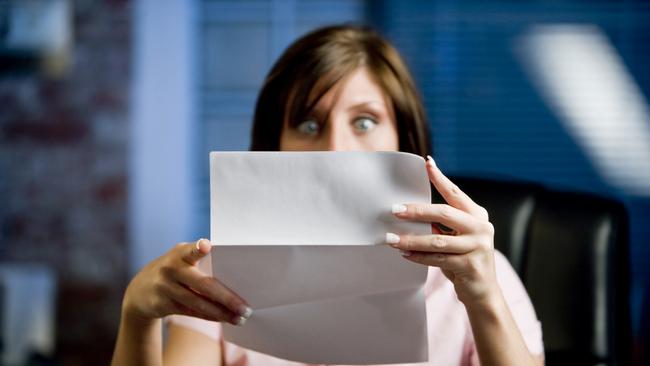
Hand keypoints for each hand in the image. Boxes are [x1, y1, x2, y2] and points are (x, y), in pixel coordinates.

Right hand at [122, 239, 251, 324]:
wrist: (139, 289)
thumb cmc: (173, 269)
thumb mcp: (181, 258)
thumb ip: (200, 262)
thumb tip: (233, 277)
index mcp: (180, 253)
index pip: (190, 250)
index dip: (198, 248)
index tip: (206, 246)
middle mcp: (171, 269)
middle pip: (204, 285)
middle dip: (227, 298)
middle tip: (245, 308)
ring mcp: (165, 288)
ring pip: (199, 303)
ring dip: (221, 313)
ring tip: (239, 318)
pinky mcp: (163, 305)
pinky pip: (192, 312)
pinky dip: (210, 316)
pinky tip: (224, 319)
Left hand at [386, 156, 498, 306]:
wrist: (483, 292)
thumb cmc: (464, 260)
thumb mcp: (457, 237)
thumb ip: (442, 224)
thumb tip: (409, 212)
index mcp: (477, 215)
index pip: (455, 193)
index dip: (440, 178)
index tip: (427, 163)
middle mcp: (481, 227)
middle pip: (444, 213)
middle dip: (416, 211)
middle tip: (395, 210)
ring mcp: (477, 246)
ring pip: (437, 240)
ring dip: (411, 239)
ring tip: (391, 239)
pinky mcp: (469, 265)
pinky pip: (437, 258)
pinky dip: (418, 256)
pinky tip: (405, 254)